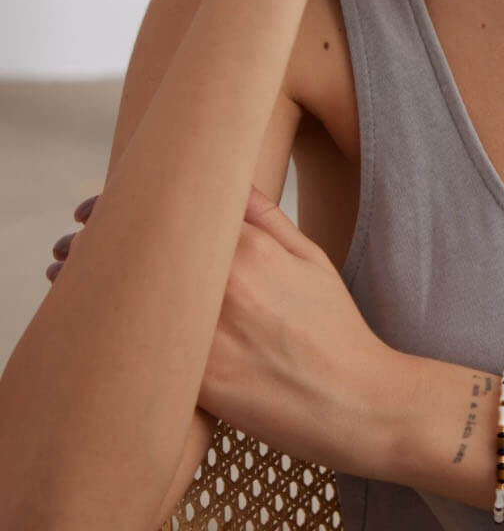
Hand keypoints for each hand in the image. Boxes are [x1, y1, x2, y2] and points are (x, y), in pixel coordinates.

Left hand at [47, 188, 406, 477]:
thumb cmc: (333, 326)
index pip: (176, 210)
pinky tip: (111, 334)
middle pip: (146, 251)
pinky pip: (149, 355)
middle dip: (103, 243)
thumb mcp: (310, 256)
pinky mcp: (202, 384)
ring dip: (103, 288)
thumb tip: (228, 180)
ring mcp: (211, 336)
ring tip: (80, 280)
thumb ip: (267, 216)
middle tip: (74, 243)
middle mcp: (227, 286)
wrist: (354, 398)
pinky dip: (124, 340)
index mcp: (251, 248)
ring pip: (139, 302)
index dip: (129, 205)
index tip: (104, 206)